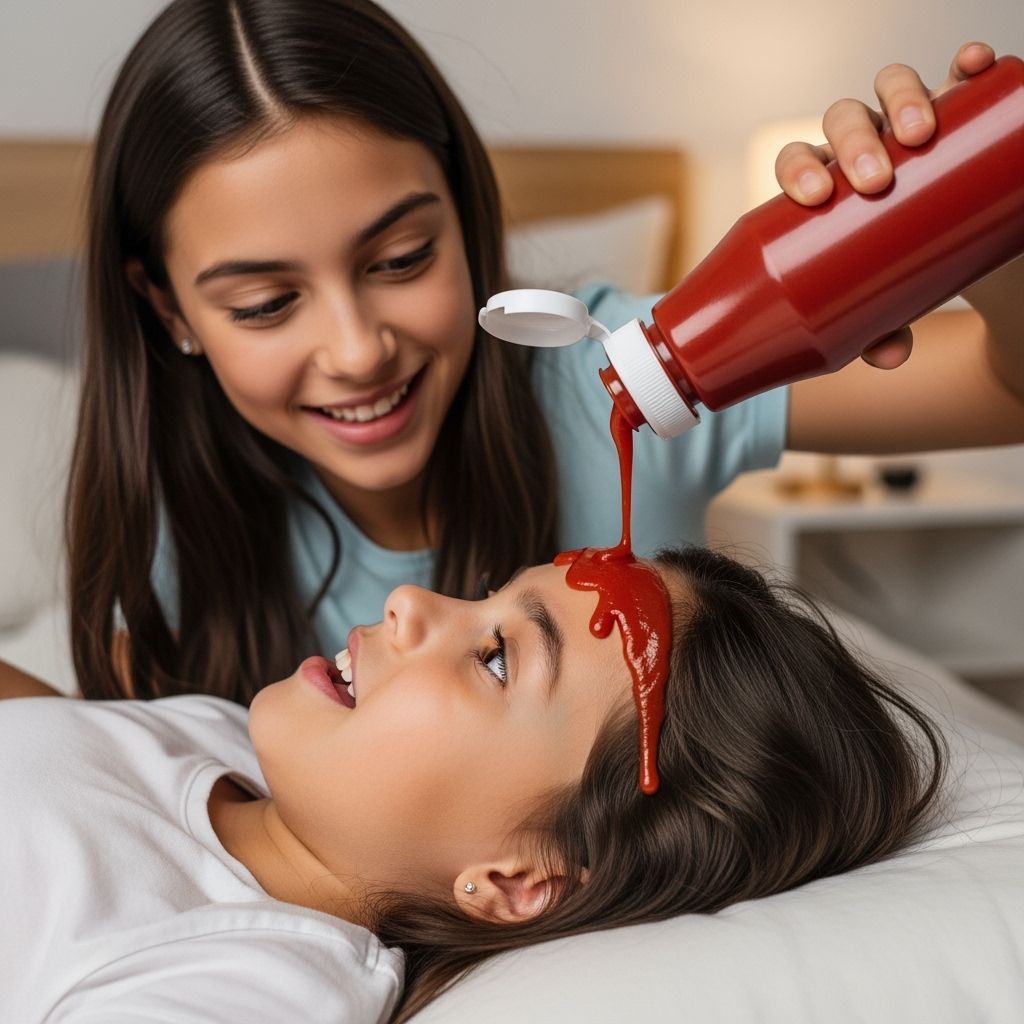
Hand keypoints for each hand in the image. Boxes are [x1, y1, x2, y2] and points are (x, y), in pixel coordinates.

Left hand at [774, 42, 996, 368]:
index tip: (814, 197)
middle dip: (853, 141)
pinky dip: (965, 66)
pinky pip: (957, 76)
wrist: (950, 246)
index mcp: (824, 182)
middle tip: (875, 180)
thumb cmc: (894, 271)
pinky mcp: (957, 112)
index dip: (799, 169)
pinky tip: (973, 66)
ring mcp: (905, 123)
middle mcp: (860, 144)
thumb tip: (888, 359)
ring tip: (919, 133)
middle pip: (842, 121)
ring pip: (890, 89)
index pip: (797, 161)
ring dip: (901, 100)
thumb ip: (879, 326)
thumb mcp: (883, 299)